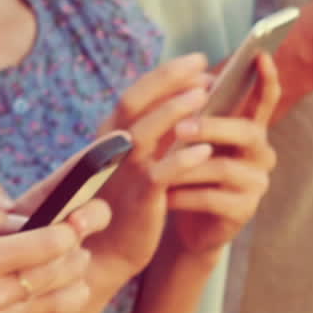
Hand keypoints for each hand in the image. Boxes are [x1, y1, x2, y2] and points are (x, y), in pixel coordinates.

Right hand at [0, 184, 110, 312]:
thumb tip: (20, 216)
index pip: (49, 244)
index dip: (69, 230)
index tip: (75, 221)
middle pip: (57, 275)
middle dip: (75, 255)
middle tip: (79, 244)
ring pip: (45, 305)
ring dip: (58, 285)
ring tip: (64, 270)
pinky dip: (17, 311)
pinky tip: (4, 300)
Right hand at [89, 53, 213, 280]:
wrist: (106, 249)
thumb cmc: (123, 199)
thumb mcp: (132, 160)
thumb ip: (150, 132)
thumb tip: (183, 100)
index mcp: (110, 135)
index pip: (135, 94)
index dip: (166, 75)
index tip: (197, 62)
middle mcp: (111, 148)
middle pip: (135, 102)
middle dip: (169, 80)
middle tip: (205, 67)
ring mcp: (124, 172)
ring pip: (145, 132)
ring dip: (175, 110)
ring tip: (205, 94)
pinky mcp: (139, 199)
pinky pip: (160, 174)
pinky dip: (182, 158)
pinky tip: (205, 148)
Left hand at [165, 53, 279, 253]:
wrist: (186, 223)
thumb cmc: (188, 170)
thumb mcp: (191, 138)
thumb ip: (197, 111)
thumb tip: (192, 74)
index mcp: (249, 128)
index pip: (265, 100)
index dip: (266, 78)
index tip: (261, 55)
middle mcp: (260, 153)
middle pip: (248, 132)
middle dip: (213, 127)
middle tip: (180, 128)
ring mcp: (255, 184)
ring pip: (225, 168)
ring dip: (188, 165)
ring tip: (159, 166)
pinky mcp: (243, 211)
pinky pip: (213, 199)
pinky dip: (184, 195)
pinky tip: (164, 195)